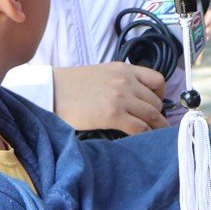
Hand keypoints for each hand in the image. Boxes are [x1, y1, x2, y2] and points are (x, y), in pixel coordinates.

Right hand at [53, 62, 168, 133]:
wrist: (50, 90)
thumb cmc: (72, 85)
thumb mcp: (102, 74)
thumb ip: (122, 82)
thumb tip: (137, 100)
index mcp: (124, 69)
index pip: (157, 80)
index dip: (160, 95)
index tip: (155, 104)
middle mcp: (126, 81)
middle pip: (156, 102)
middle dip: (157, 114)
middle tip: (152, 125)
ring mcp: (121, 97)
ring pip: (152, 115)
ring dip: (155, 127)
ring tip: (153, 135)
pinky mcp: (113, 114)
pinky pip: (140, 128)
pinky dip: (145, 135)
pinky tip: (141, 140)